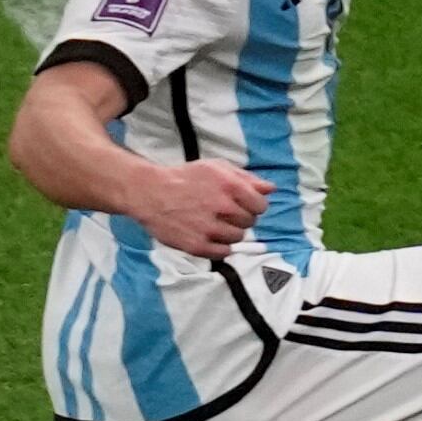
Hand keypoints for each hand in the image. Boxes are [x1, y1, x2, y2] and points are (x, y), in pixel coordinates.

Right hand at [127, 159, 267, 257]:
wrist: (151, 193)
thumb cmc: (186, 178)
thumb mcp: (216, 168)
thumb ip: (246, 178)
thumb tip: (271, 189)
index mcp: (230, 186)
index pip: (261, 205)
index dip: (254, 205)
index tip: (242, 204)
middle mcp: (222, 207)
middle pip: (250, 222)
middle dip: (240, 217)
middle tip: (222, 212)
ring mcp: (210, 229)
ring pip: (238, 237)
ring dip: (230, 231)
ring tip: (213, 222)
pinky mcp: (198, 246)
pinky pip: (224, 252)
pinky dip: (219, 246)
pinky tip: (208, 234)